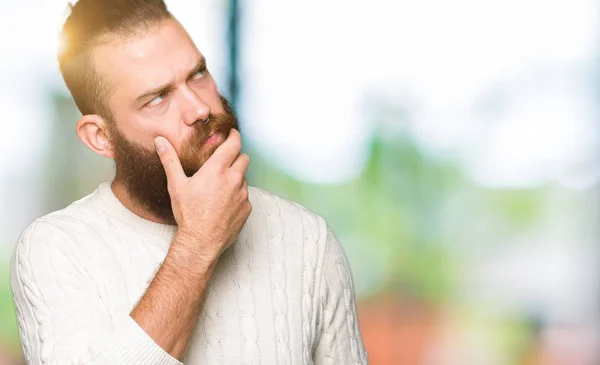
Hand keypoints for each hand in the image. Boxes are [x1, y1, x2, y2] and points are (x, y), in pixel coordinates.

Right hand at [154, 129, 251, 257]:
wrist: (201, 241)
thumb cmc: (188, 213)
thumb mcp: (176, 185)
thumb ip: (169, 160)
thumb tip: (160, 141)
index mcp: (217, 169)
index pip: (234, 143)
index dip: (234, 136)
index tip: (232, 134)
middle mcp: (234, 179)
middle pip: (244, 158)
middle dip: (236, 156)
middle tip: (225, 161)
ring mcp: (242, 194)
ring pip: (244, 178)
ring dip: (236, 178)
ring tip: (220, 187)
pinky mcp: (246, 208)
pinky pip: (245, 196)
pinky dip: (237, 196)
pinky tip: (224, 203)